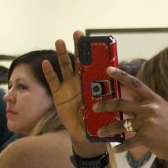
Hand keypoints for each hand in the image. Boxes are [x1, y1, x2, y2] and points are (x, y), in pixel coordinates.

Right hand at [44, 34, 102, 157]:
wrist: (87, 134)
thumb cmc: (99, 119)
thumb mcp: (107, 106)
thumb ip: (110, 96)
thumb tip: (121, 88)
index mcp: (94, 83)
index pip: (94, 64)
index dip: (93, 53)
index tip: (95, 40)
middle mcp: (81, 81)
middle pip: (78, 61)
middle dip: (78, 47)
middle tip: (77, 33)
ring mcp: (68, 86)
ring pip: (64, 67)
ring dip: (61, 54)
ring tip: (59, 41)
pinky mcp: (58, 94)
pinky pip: (52, 81)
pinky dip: (49, 72)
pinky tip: (45, 62)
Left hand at [93, 67, 167, 163]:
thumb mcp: (165, 111)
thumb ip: (149, 106)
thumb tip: (129, 107)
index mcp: (154, 100)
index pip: (135, 84)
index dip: (120, 75)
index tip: (108, 69)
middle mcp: (149, 109)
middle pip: (120, 104)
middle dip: (104, 105)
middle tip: (95, 107)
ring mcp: (147, 123)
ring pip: (119, 125)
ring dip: (107, 129)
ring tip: (100, 132)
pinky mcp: (145, 137)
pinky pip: (127, 142)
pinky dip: (120, 147)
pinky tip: (116, 149)